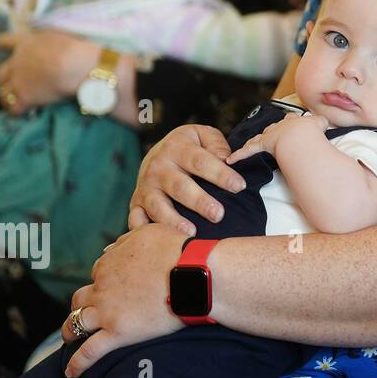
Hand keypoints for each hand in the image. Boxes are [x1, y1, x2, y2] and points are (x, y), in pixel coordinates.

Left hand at [0, 30, 95, 113]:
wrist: (73, 66)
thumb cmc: (72, 49)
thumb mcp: (58, 38)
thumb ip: (47, 44)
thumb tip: (51, 51)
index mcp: (26, 44)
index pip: (7, 40)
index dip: (3, 43)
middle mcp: (17, 62)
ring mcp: (18, 81)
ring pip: (3, 92)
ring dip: (5, 99)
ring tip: (7, 104)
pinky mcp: (25, 97)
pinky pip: (14, 107)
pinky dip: (15, 111)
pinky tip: (18, 113)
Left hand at [61, 223, 188, 377]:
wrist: (194, 274)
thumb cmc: (178, 251)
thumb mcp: (150, 232)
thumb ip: (127, 239)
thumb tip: (111, 246)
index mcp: (109, 263)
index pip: (99, 271)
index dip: (106, 278)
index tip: (116, 284)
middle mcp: (103, 287)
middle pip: (81, 296)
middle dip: (82, 302)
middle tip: (88, 309)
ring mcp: (107, 311)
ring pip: (76, 322)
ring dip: (70, 329)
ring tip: (70, 337)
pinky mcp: (117, 333)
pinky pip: (90, 352)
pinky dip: (78, 363)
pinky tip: (72, 372)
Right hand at [129, 124, 245, 233]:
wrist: (158, 153)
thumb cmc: (190, 147)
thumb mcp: (203, 136)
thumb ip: (217, 145)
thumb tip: (226, 159)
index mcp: (177, 147)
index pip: (201, 161)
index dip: (220, 174)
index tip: (239, 186)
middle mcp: (158, 167)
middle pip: (179, 186)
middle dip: (199, 202)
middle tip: (218, 215)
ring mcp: (146, 187)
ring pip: (158, 206)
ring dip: (173, 221)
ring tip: (191, 233)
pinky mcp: (136, 203)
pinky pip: (136, 219)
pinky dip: (144, 231)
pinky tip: (160, 241)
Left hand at [226, 113, 328, 163]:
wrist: (301, 136)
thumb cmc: (313, 131)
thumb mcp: (322, 123)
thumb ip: (323, 122)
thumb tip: (327, 123)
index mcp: (296, 120)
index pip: (292, 119)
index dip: (293, 122)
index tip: (293, 123)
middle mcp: (282, 125)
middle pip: (275, 126)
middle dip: (274, 130)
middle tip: (274, 134)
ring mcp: (271, 134)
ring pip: (261, 136)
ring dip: (256, 140)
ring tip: (253, 143)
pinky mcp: (263, 144)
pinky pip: (249, 150)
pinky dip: (239, 155)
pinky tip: (231, 159)